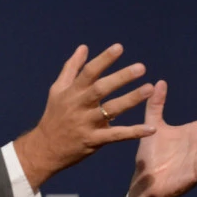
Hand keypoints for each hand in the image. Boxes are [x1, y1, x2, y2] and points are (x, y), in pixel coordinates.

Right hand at [15, 43, 155, 188]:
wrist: (44, 149)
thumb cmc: (54, 116)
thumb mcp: (57, 90)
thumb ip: (71, 68)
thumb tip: (84, 47)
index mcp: (71, 92)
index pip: (88, 72)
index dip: (103, 59)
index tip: (119, 48)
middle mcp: (79, 106)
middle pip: (101, 89)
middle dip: (121, 77)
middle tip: (141, 67)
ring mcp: (86, 124)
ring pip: (111, 110)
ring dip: (131, 99)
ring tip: (150, 89)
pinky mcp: (93, 141)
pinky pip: (116, 136)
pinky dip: (134, 132)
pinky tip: (152, 129)